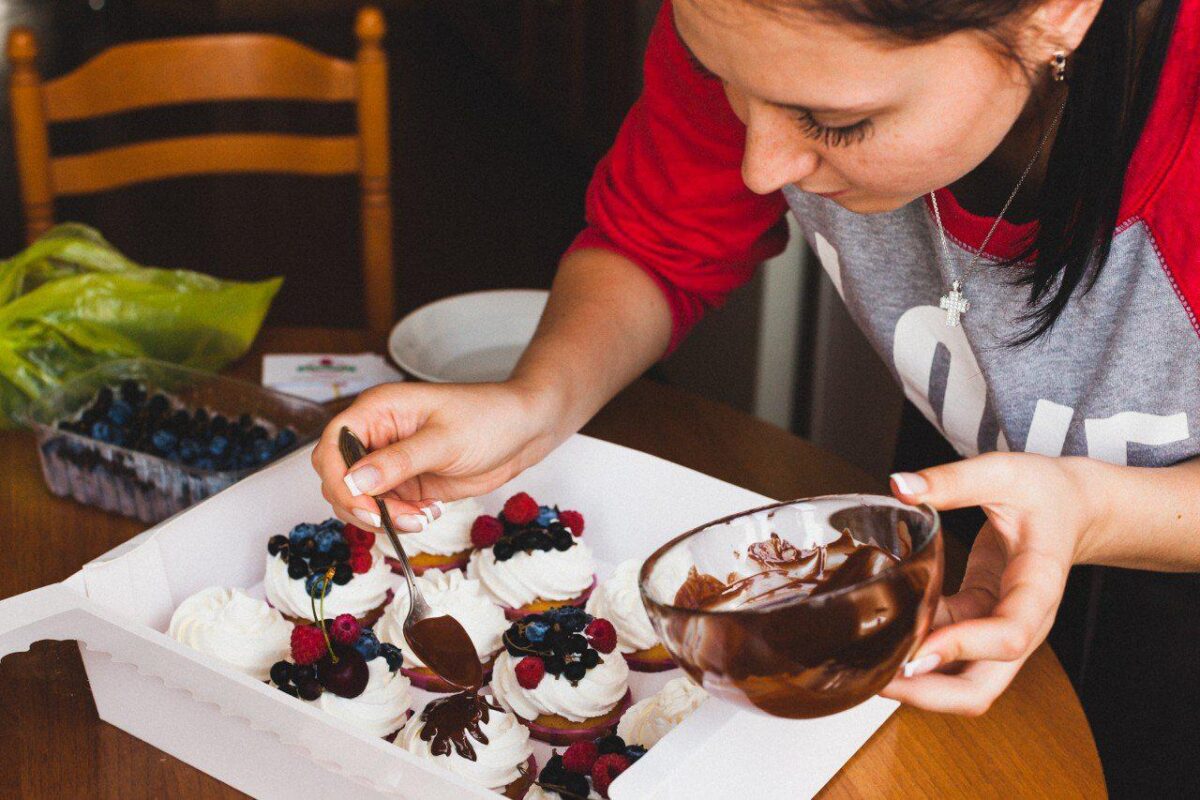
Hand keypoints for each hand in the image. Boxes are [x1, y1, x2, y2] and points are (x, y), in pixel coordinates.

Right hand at [311, 380, 561, 533]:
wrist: (522, 432)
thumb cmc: (488, 418)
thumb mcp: (444, 440)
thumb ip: (399, 461)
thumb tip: (354, 480)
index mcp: (378, 410)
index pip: (333, 444)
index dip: (338, 477)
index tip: (362, 502)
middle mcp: (377, 435)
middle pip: (337, 476)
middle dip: (360, 504)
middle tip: (396, 518)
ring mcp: (389, 461)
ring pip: (359, 499)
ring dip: (382, 517)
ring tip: (420, 517)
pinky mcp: (405, 483)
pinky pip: (385, 509)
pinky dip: (399, 519)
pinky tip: (428, 512)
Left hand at [880, 452, 1098, 715]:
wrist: (1073, 507)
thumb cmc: (1047, 493)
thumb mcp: (1004, 474)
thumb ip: (954, 480)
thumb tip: (900, 486)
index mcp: (1038, 587)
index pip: (1008, 634)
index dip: (961, 647)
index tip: (916, 650)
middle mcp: (1022, 622)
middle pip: (981, 688)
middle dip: (927, 693)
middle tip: (874, 679)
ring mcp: (998, 627)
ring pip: (961, 681)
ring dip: (915, 681)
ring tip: (864, 666)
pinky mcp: (978, 620)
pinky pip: (945, 649)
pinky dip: (914, 649)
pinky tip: (879, 636)